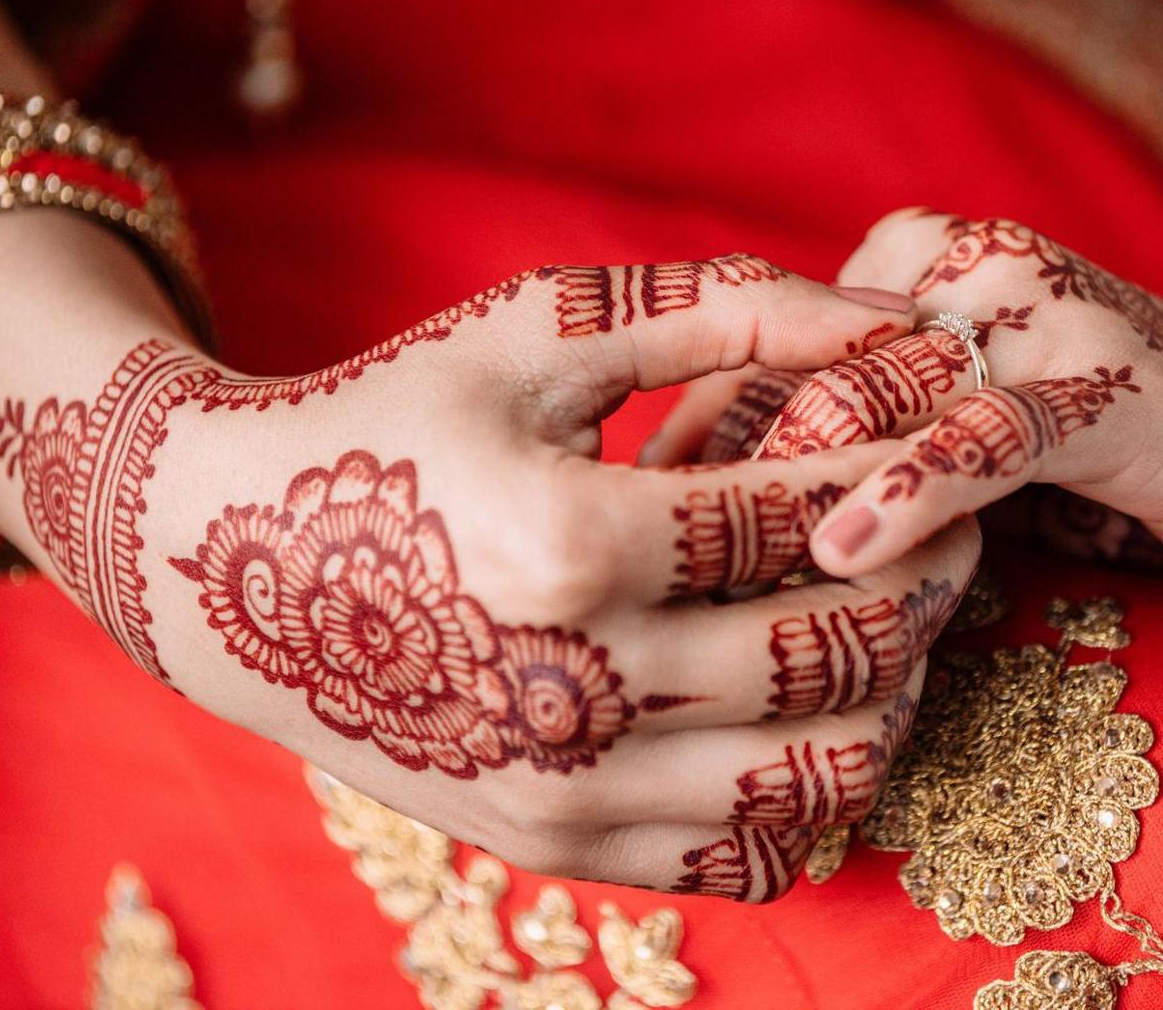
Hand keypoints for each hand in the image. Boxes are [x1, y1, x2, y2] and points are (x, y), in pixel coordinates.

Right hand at [0, 254, 977, 899]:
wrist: (217, 563)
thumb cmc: (387, 417)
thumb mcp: (536, 327)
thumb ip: (722, 308)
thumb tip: (892, 322)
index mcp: (572, 542)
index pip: (811, 513)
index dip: (899, 462)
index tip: (930, 429)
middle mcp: (575, 690)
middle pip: (838, 645)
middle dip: (927, 573)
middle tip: (945, 520)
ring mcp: (567, 790)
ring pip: (820, 772)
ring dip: (890, 690)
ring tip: (882, 615)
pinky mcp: (559, 846)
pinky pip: (750, 852)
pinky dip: (811, 783)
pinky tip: (800, 703)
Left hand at [653, 213, 1162, 586]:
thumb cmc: (1106, 456)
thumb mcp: (960, 446)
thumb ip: (856, 455)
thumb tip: (703, 547)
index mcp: (905, 270)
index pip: (754, 357)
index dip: (679, 452)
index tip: (606, 545)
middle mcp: (956, 268)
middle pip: (793, 378)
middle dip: (712, 490)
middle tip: (631, 592)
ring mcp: (1032, 315)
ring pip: (872, 398)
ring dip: (786, 495)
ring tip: (697, 592)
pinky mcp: (1102, 378)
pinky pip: (985, 433)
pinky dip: (911, 491)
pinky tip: (843, 552)